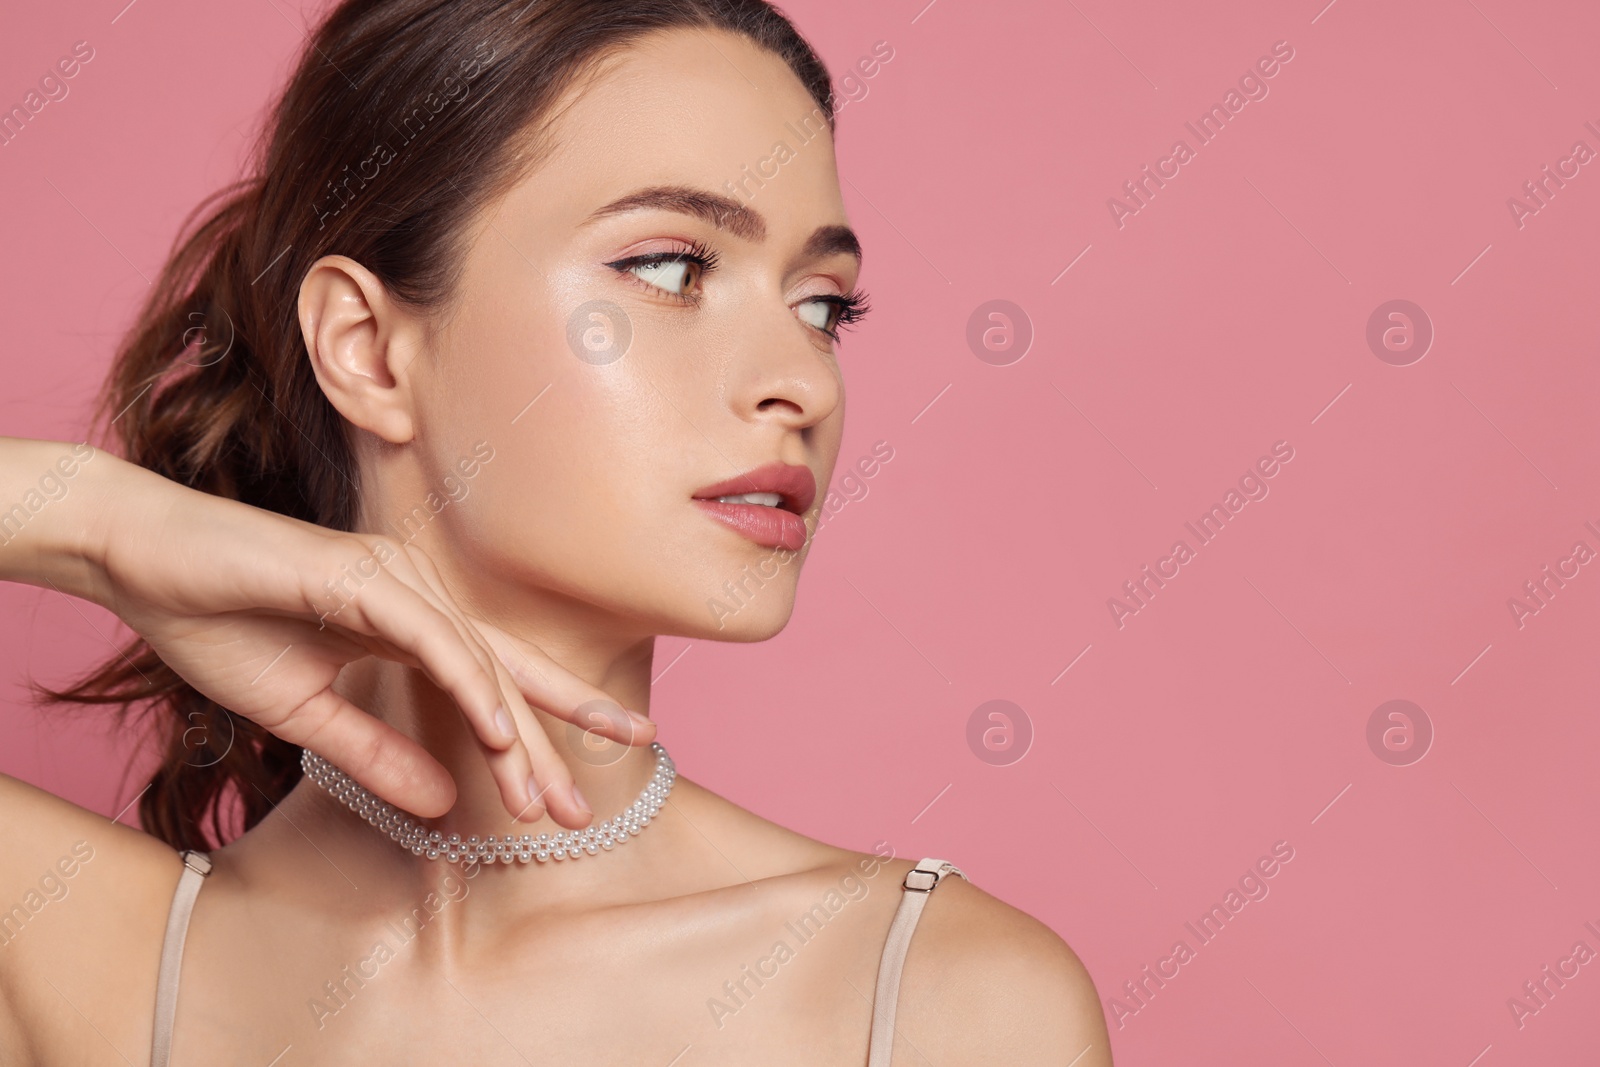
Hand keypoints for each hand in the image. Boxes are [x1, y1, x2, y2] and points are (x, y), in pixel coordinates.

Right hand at [85, 457, 652, 827]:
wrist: (140, 561)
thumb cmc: (218, 624)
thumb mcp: (305, 716)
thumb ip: (376, 754)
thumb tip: (445, 803)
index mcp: (409, 625)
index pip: (490, 686)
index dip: (537, 739)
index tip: (572, 799)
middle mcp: (418, 596)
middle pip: (504, 675)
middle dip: (554, 741)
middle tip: (588, 807)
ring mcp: (395, 579)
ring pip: (476, 663)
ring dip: (514, 732)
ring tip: (547, 794)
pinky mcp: (362, 574)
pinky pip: (431, 636)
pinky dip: (468, 682)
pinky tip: (499, 730)